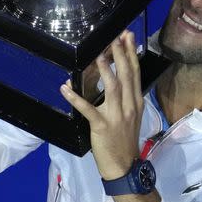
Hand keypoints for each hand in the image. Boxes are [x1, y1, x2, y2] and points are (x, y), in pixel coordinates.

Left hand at [61, 31, 143, 179]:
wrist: (124, 164)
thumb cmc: (125, 138)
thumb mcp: (131, 115)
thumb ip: (125, 96)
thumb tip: (115, 76)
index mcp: (136, 102)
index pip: (135, 73)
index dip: (131, 54)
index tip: (128, 36)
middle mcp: (129, 106)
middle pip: (126, 76)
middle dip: (121, 55)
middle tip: (116, 37)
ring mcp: (116, 116)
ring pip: (112, 89)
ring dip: (105, 71)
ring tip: (98, 54)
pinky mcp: (102, 126)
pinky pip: (88, 110)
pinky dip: (76, 98)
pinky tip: (66, 88)